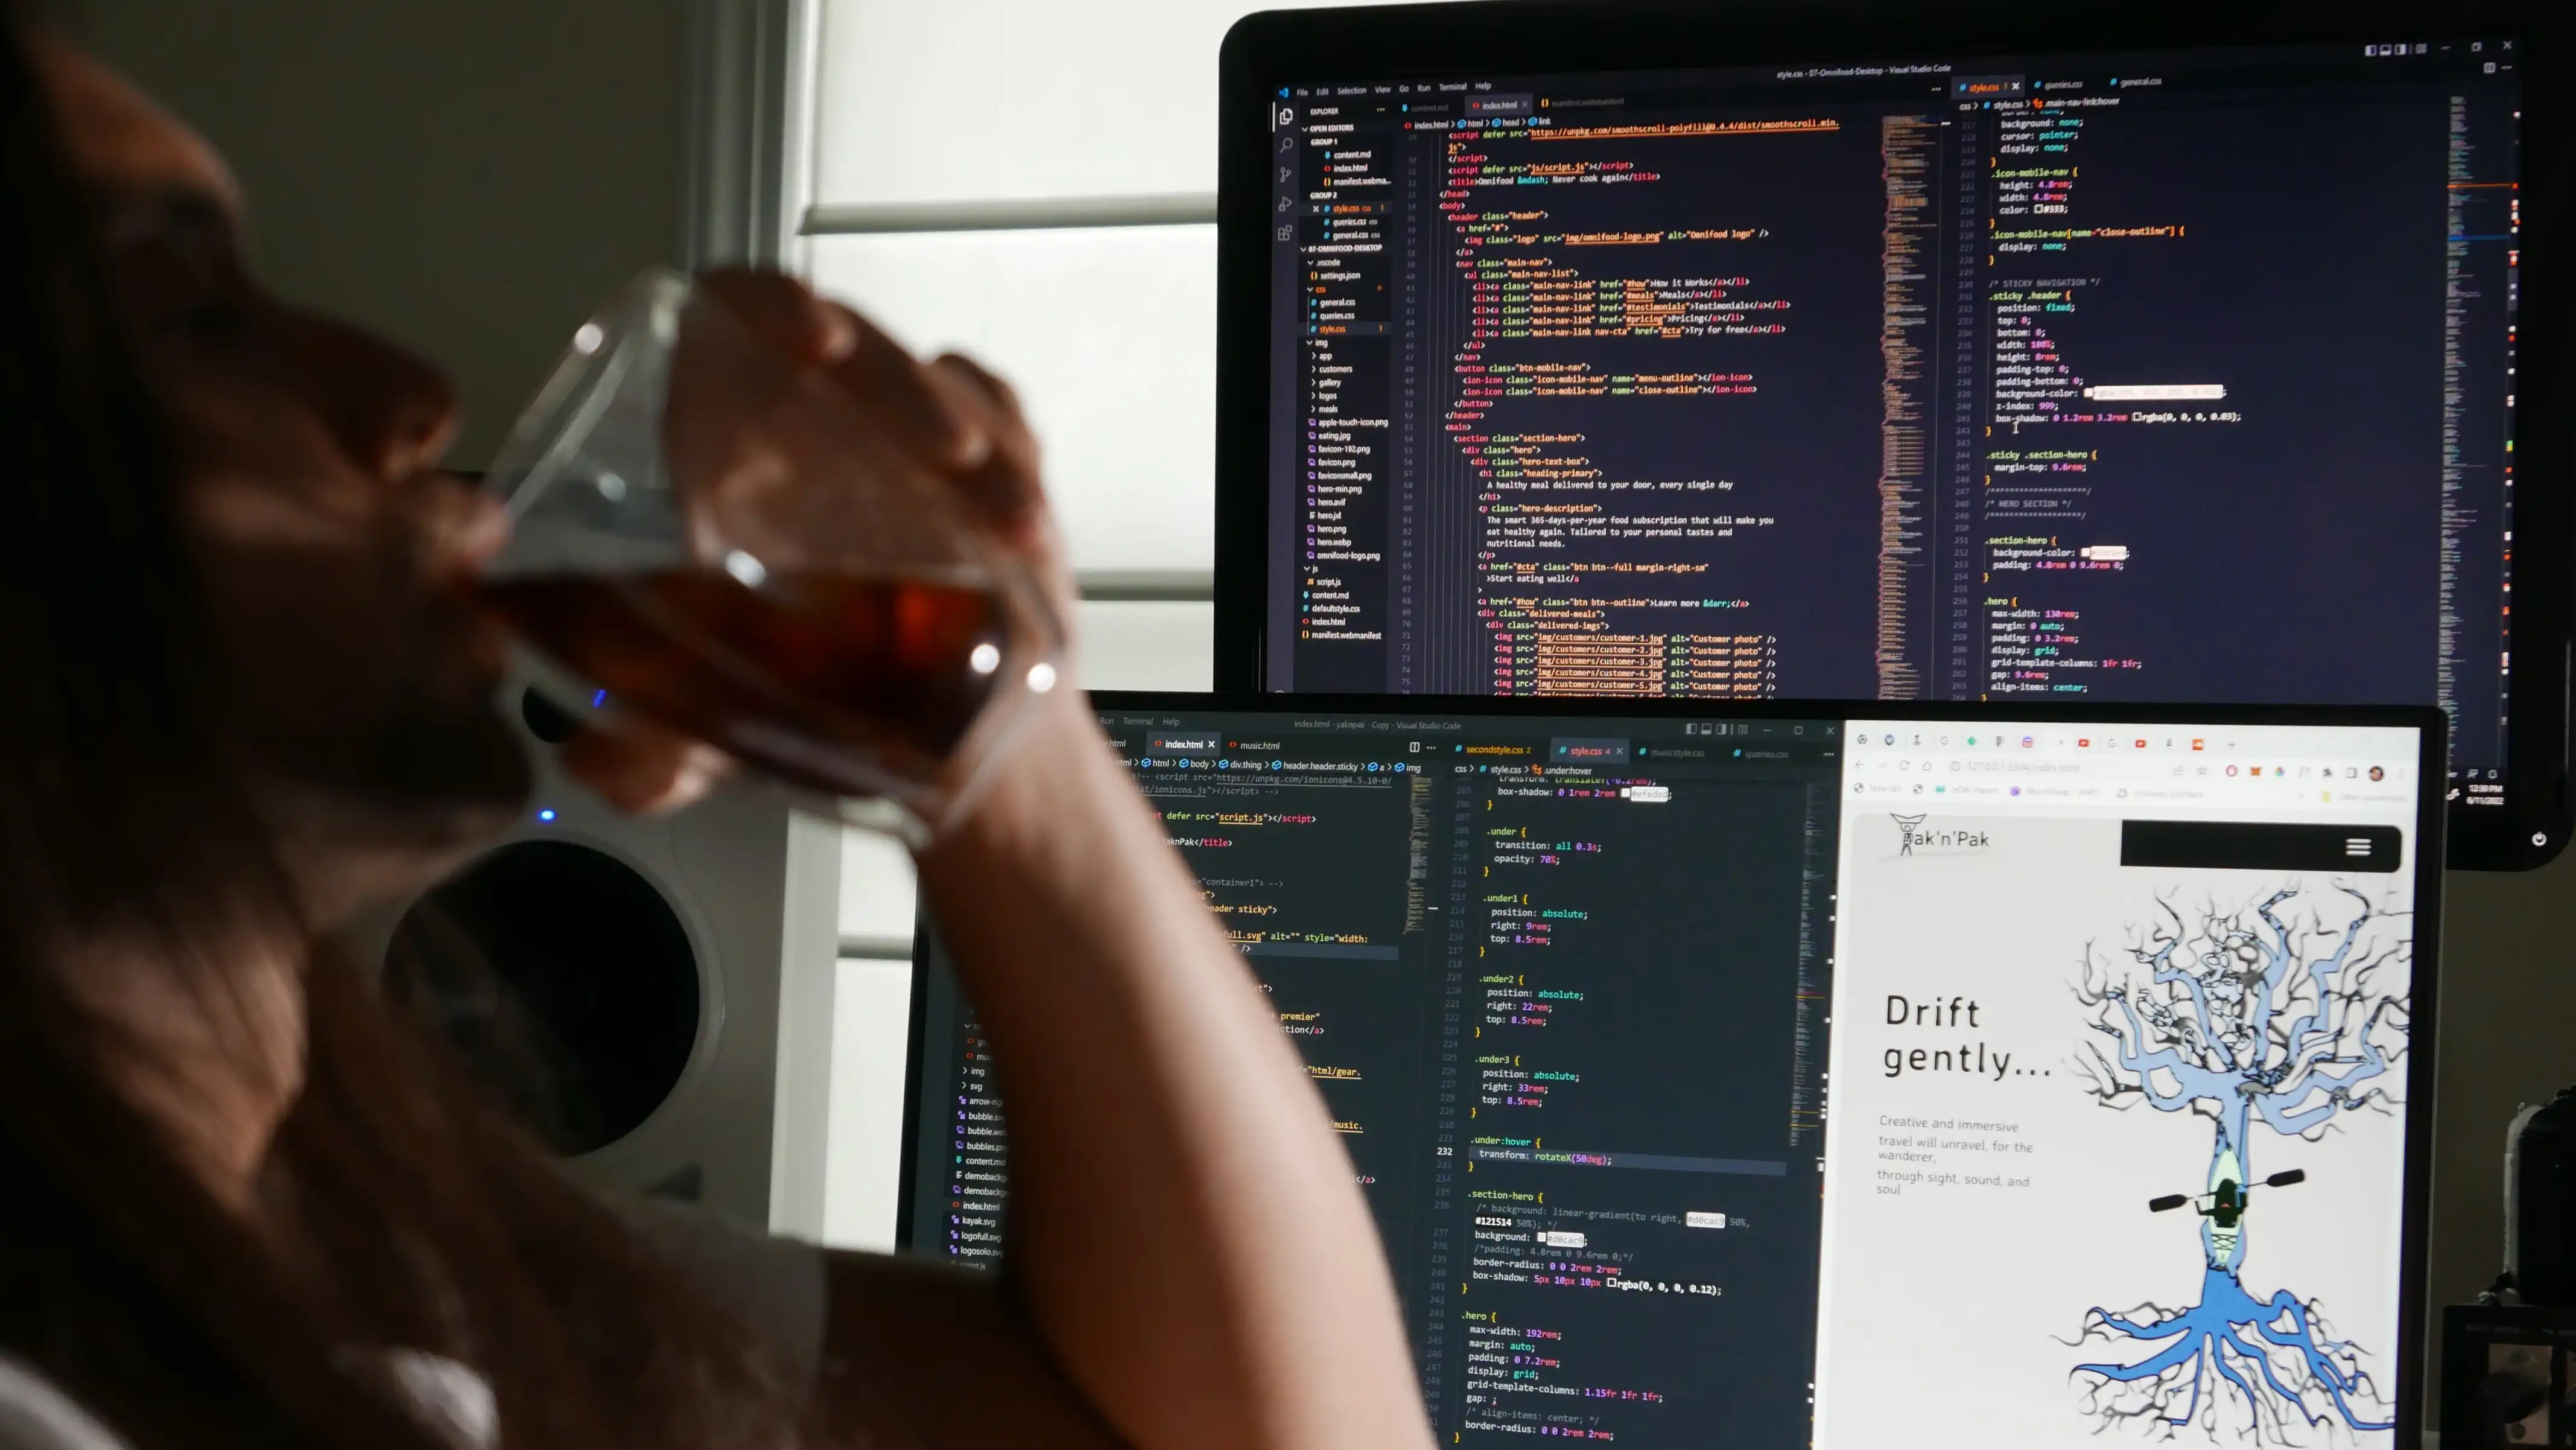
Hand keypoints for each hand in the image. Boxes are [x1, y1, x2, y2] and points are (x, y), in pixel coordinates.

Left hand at [557, 268, 1067, 814]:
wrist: (927, 749)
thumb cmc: (804, 714)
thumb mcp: (705, 742)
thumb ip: (641, 759)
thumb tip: (600, 761)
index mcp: (725, 448)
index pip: (733, 315)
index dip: (767, 304)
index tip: (813, 344)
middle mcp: (815, 426)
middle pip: (851, 343)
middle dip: (906, 390)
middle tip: (948, 453)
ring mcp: (905, 441)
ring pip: (939, 387)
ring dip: (979, 447)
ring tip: (1006, 525)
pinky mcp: (986, 462)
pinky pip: (1004, 422)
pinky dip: (1018, 459)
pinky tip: (1019, 521)